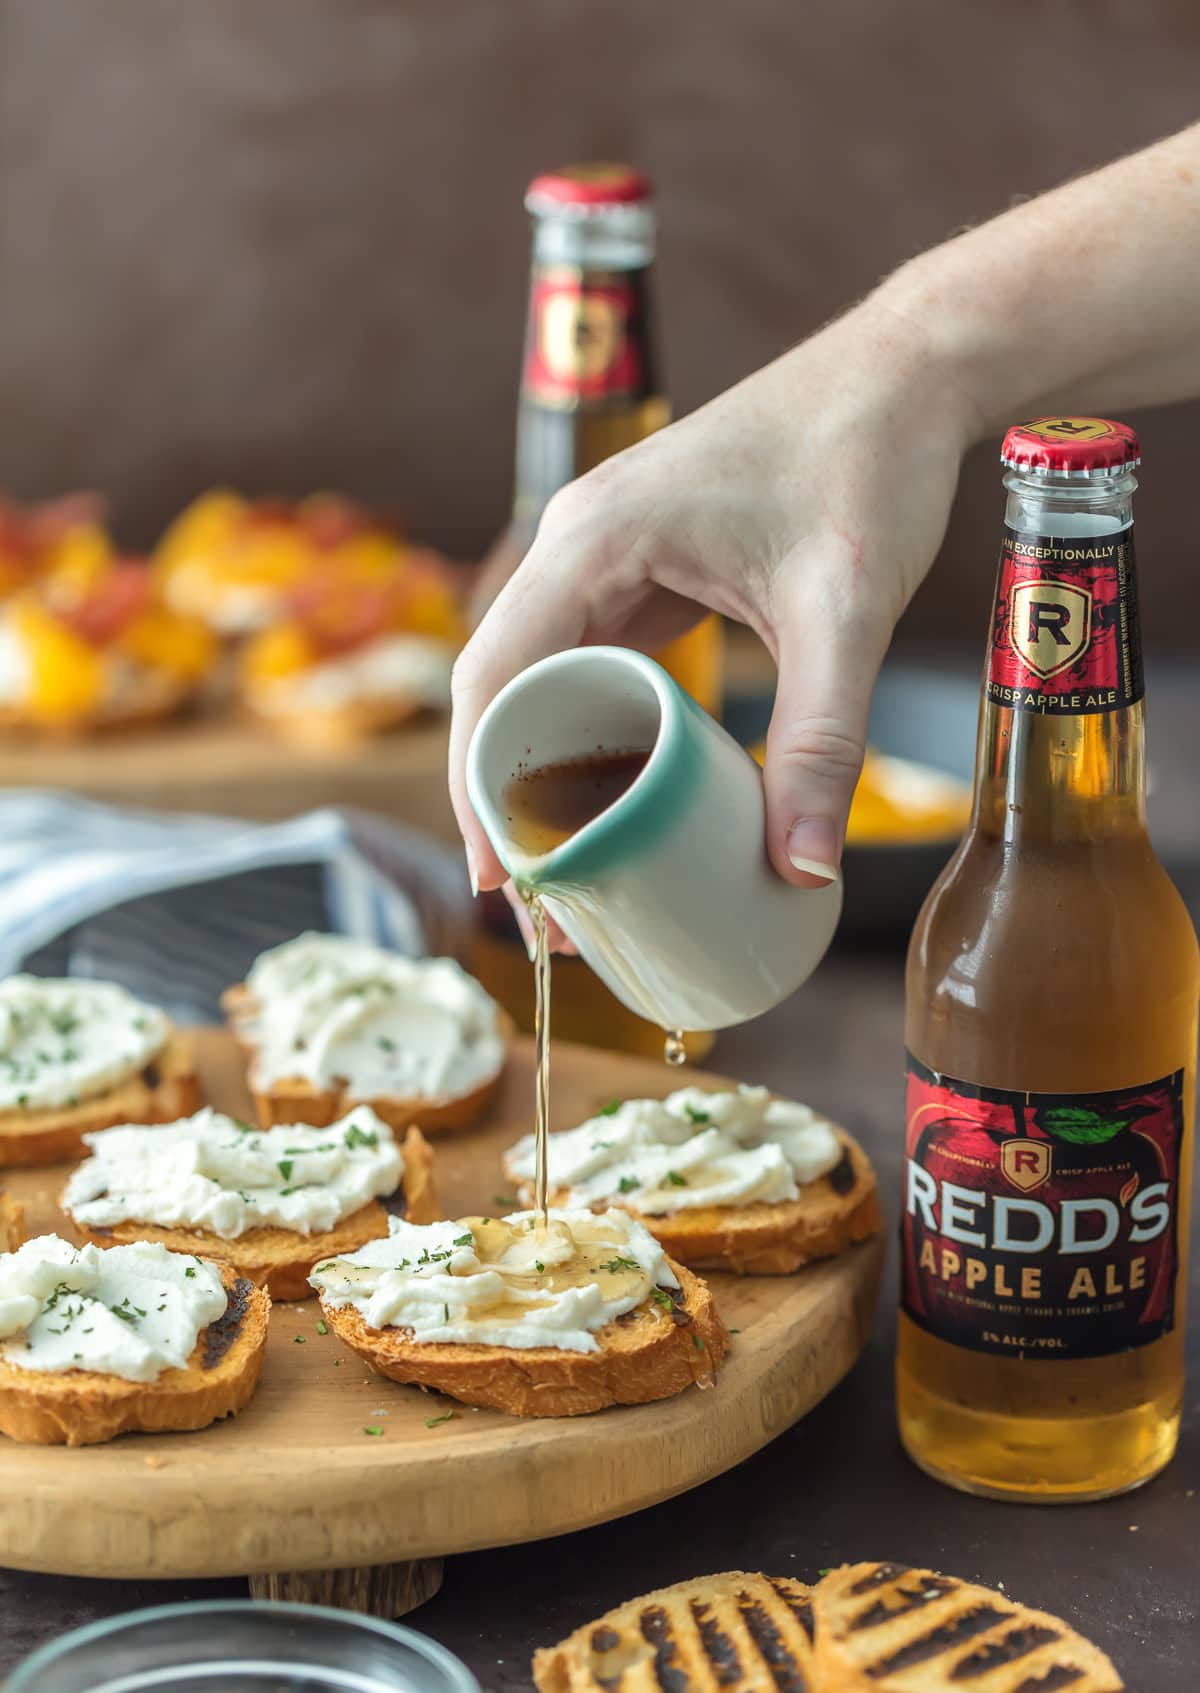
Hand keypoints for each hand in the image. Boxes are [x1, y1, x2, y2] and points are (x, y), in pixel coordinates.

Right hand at [450, 292, 976, 915]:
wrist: (906, 374)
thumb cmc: (867, 463)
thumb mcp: (845, 613)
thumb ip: (821, 741)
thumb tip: (803, 869)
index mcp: (592, 540)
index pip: (492, 677)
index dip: (478, 787)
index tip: (498, 881)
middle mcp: (576, 542)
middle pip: (502, 688)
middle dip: (507, 799)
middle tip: (540, 903)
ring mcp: (604, 553)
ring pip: (540, 679)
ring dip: (543, 771)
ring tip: (569, 868)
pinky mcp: (642, 567)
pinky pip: (588, 662)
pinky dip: (588, 732)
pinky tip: (613, 796)